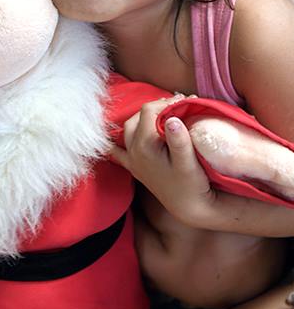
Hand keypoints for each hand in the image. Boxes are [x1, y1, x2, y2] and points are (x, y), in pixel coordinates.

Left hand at [110, 97, 217, 225]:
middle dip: (155, 108)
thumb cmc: (192, 184)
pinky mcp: (135, 168)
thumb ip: (179, 139)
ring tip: (161, 114)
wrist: (189, 208)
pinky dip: (117, 143)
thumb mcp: (189, 161)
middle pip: (137, 117)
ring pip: (128, 129)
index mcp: (145, 146)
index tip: (184, 101)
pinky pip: (118, 153)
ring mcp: (132, 160)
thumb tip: (172, 118)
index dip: (166, 102)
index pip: (149, 111)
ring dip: (142, 118)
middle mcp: (133, 152)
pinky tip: (116, 139)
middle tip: (176, 106)